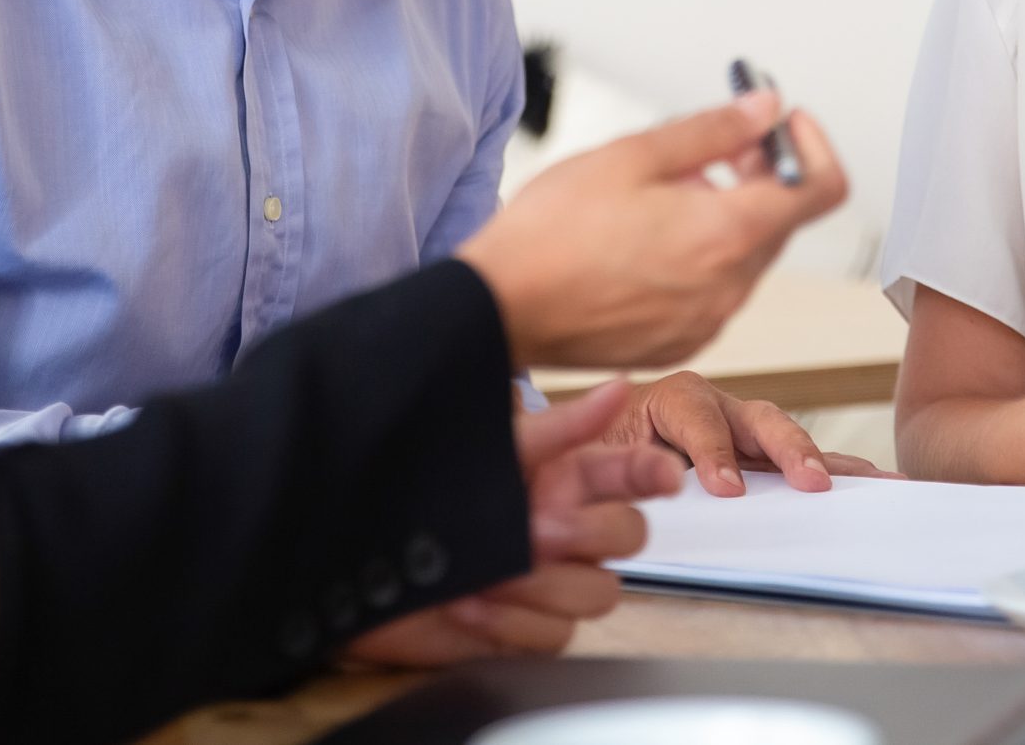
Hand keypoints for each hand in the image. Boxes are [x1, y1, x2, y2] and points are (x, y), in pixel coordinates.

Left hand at [344, 380, 681, 666]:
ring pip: (596, 592)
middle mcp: (563, 527)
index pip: (629, 473)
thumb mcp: (493, 452)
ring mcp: (548, 580)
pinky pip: (553, 635)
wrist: (361, 566)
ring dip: (544, 584)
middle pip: (627, 538)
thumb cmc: (422, 496)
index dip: (652, 471)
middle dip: (587, 534)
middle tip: (537, 528)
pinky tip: (474, 602)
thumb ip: (560, 428)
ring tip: (492, 569)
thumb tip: (616, 388)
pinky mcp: (525, 627)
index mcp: (562, 478)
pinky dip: (513, 621)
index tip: (663, 471)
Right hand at [458, 91, 846, 368]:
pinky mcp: (679, 342)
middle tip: (714, 145)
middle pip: (780, 220)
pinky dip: (699, 257)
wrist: (499, 309)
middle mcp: (728, 287)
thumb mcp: (631, 156)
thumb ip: (712, 131)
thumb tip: (764, 109)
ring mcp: (705, 322)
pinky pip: (712, 291)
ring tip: (663, 192)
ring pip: (744, 256)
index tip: (784, 124)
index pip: (820, 189)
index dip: (811, 146)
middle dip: (759, 175)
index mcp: (725, 235)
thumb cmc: (551, 234)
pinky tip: (647, 237)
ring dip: (725, 215)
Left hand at [611, 370, 898, 497]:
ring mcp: (742, 432)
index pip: (697, 417)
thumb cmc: (591, 454)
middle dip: (787, 448)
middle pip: (758, 419)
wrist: (589, 452)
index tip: (727, 490)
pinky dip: (835, 472)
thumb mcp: (591, 457)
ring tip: (872, 482)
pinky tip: (873, 484)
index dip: (712, 452)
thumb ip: (618, 463)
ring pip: (788, 439)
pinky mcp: (759, 458)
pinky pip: (799, 464)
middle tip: (809, 482)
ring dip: (827, 461)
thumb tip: (650, 479)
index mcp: (670, 398)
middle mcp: (716, 407)